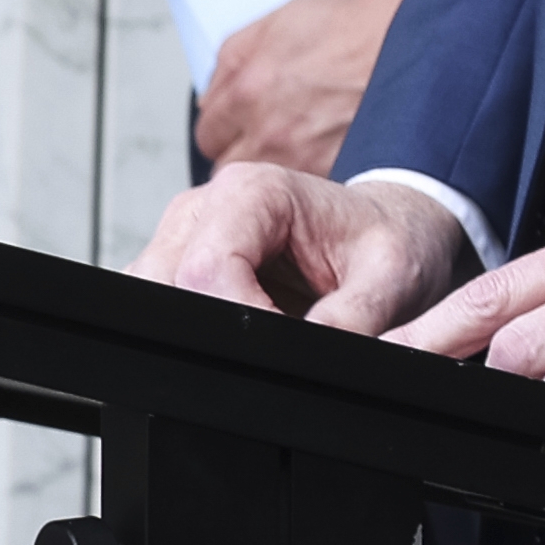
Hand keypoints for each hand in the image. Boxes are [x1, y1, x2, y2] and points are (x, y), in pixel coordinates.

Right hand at [132, 163, 470, 332]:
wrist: (394, 231)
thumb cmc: (391, 240)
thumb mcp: (392, 278)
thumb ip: (352, 317)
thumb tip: (316, 352)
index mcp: (253, 191)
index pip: (208, 270)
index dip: (239, 321)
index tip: (283, 348)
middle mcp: (205, 208)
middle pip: (164, 286)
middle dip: (211, 331)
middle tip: (274, 349)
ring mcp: (185, 238)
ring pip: (151, 302)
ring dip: (197, 333)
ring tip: (267, 334)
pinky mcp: (181, 268)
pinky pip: (161, 310)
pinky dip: (193, 333)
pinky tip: (243, 335)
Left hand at [198, 0, 409, 175]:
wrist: (436, 38)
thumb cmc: (371, 24)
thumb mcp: (289, 18)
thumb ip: (236, 57)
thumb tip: (215, 94)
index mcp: (250, 87)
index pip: (209, 132)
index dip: (227, 126)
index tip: (241, 125)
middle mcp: (272, 130)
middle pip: (230, 167)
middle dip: (246, 152)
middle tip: (271, 140)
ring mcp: (308, 159)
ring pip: (270, 186)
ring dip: (279, 170)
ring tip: (304, 151)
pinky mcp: (344, 175)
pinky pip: (311, 191)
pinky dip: (316, 178)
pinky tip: (331, 157)